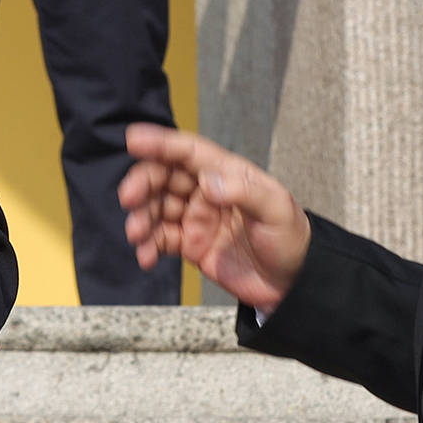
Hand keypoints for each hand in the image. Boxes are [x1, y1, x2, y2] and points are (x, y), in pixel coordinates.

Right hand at [119, 123, 309, 312]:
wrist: (292, 283)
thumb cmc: (290, 238)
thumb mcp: (276, 210)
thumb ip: (244, 192)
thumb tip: (209, 182)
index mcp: (227, 174)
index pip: (189, 152)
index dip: (161, 143)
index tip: (134, 140)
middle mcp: (207, 191)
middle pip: (165, 177)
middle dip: (143, 183)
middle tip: (130, 198)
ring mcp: (197, 218)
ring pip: (157, 208)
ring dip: (142, 217)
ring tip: (138, 234)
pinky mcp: (192, 244)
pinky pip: (161, 239)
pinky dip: (148, 245)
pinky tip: (146, 256)